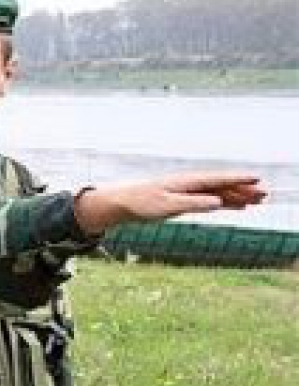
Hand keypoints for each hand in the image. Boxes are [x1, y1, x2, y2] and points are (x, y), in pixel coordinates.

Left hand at [74, 172, 266, 234]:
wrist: (120, 203)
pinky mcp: (181, 201)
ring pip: (217, 193)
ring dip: (236, 196)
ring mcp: (186, 192)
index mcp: (185, 182)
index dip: (237, 179)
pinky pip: (208, 200)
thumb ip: (193, 203)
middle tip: (265, 195)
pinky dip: (224, 202)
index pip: (217, 179)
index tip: (256, 179)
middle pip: (221, 186)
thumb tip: (217, 202)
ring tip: (257, 201)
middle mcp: (188, 184)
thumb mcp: (167, 205)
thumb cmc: (141, 203)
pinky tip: (235, 206)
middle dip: (243, 189)